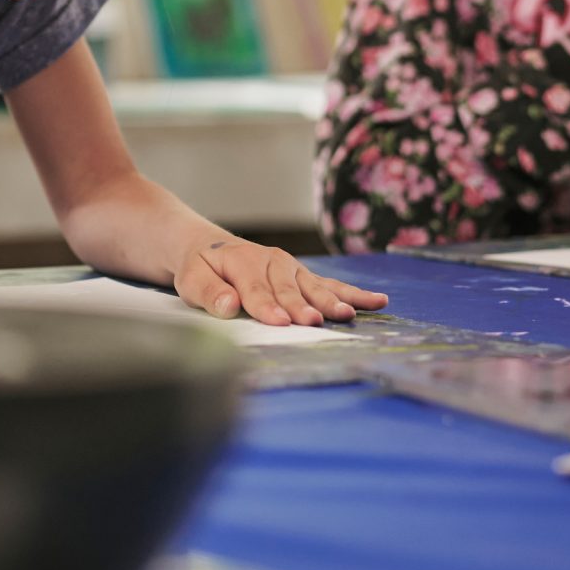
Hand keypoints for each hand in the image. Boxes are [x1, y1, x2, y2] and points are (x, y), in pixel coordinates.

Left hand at [174, 236, 387, 326]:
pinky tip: (377, 301)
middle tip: (315, 321)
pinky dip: (353, 293)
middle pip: (289, 289)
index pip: (256, 289)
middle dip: (302, 306)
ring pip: (314, 287)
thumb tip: (230, 304)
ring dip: (332, 301)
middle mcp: (272, 262)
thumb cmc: (201, 269)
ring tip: (349, 314)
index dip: (267, 306)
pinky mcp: (304, 276)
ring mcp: (292, 268)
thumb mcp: (192, 279)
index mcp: (242, 262)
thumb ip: (209, 293)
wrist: (210, 248)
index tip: (280, 321)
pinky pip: (331, 285)